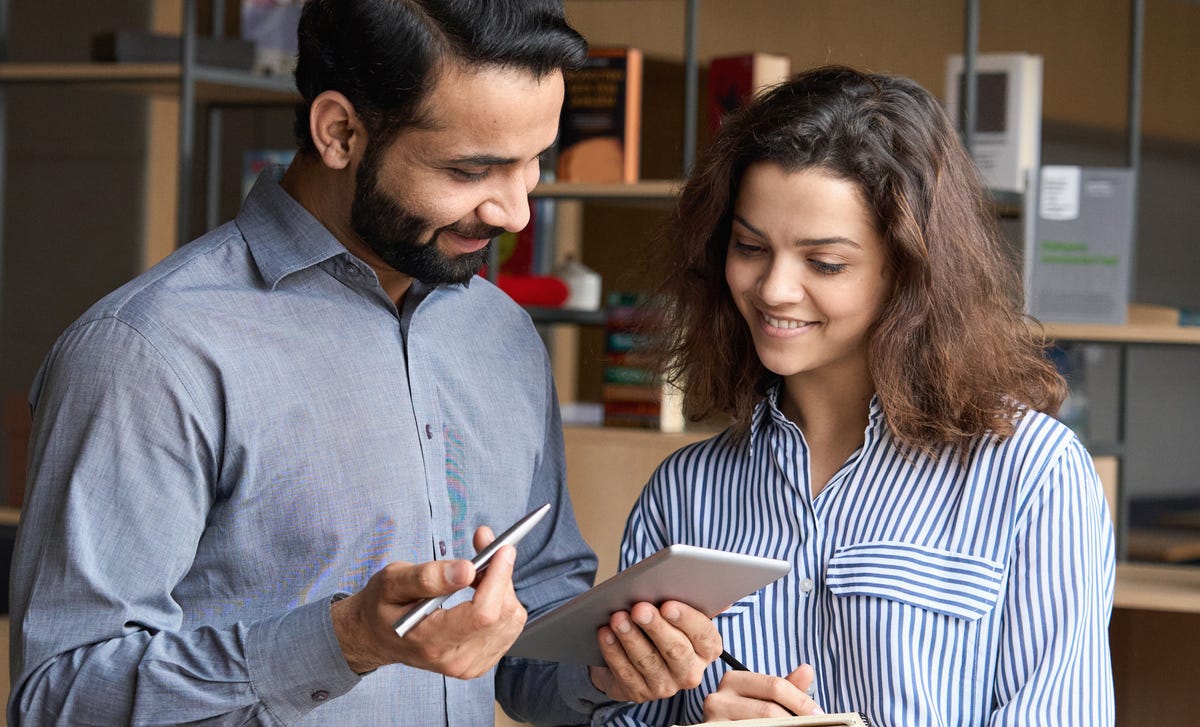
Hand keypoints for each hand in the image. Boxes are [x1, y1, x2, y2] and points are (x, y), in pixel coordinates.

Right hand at [331, 526, 526, 676]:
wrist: (376, 637)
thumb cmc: (383, 606)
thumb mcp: (393, 581)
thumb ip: (427, 576)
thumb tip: (467, 570)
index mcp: (431, 641)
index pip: (483, 614)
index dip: (498, 578)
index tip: (502, 549)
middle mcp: (454, 660)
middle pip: (502, 614)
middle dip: (501, 575)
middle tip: (487, 549)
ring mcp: (470, 666)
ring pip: (512, 619)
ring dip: (503, 587)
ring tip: (478, 572)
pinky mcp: (481, 663)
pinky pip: (510, 627)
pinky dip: (503, 602)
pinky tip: (482, 591)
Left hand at [587, 600, 722, 702]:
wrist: (637, 659)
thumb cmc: (661, 626)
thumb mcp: (676, 615)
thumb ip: (684, 602)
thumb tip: (689, 589)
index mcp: (706, 649)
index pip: (703, 634)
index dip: (686, 619)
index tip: (668, 605)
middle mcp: (690, 671)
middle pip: (676, 650)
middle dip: (656, 627)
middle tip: (639, 609)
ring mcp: (665, 686)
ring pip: (648, 661)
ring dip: (631, 637)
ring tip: (618, 618)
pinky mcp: (639, 692)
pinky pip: (625, 672)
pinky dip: (613, 651)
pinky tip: (605, 634)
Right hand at [702, 663, 822, 719]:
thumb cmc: (746, 716)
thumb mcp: (765, 698)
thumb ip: (786, 687)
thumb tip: (807, 669)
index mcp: (732, 680)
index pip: (774, 685)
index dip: (800, 700)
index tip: (819, 714)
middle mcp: (717, 698)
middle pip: (768, 710)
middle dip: (794, 720)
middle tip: (812, 726)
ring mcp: (714, 720)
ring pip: (760, 726)